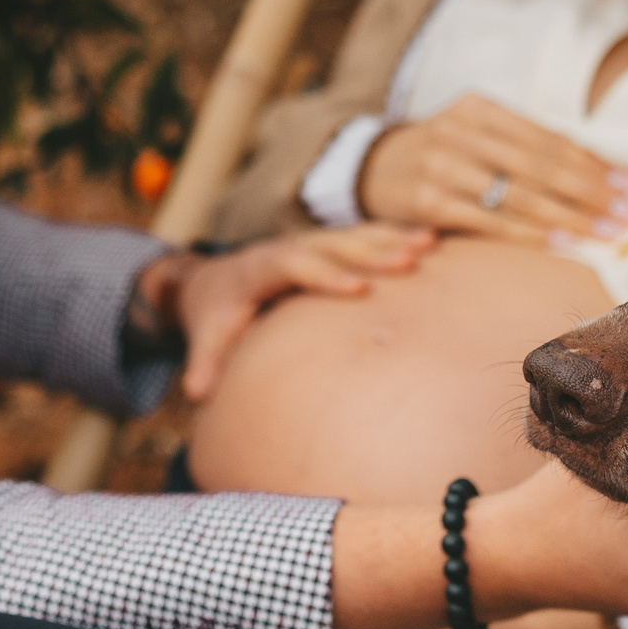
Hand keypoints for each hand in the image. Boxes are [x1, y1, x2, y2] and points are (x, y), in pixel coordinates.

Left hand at [157, 224, 434, 400]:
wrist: (212, 283)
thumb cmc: (216, 314)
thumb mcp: (206, 337)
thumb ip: (204, 362)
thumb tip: (195, 392)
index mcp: (258, 268)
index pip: (293, 264)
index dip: (324, 273)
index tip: (358, 288)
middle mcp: (287, 248)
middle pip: (332, 244)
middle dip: (370, 251)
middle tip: (410, 259)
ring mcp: (310, 243)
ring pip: (352, 236)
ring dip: (390, 238)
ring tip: (429, 244)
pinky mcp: (327, 247)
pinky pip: (363, 238)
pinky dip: (394, 237)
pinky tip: (432, 241)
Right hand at [357, 96, 627, 243]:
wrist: (368, 168)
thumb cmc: (439, 153)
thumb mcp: (474, 133)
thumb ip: (523, 145)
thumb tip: (595, 171)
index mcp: (478, 107)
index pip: (546, 138)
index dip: (590, 163)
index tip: (625, 185)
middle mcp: (460, 132)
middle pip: (537, 165)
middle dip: (588, 193)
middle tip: (625, 214)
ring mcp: (442, 167)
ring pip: (518, 195)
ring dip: (568, 217)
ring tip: (605, 233)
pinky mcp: (428, 202)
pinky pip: (490, 222)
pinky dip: (529, 234)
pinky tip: (561, 243)